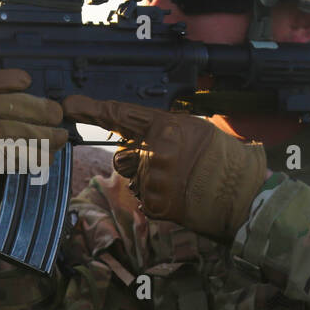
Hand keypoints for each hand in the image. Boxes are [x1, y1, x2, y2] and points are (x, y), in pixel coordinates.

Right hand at [0, 69, 67, 212]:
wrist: (3, 196)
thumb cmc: (11, 155)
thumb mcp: (14, 124)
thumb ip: (22, 107)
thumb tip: (52, 101)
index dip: (2, 79)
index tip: (27, 80)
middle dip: (32, 109)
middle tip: (57, 117)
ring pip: (1, 130)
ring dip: (38, 134)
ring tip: (58, 139)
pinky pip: (3, 156)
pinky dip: (29, 155)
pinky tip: (45, 157)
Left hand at [61, 96, 266, 239]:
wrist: (242, 194)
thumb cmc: (222, 159)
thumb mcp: (193, 129)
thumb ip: (160, 130)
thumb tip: (134, 134)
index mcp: (165, 127)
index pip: (120, 115)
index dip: (90, 110)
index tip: (68, 105)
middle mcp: (155, 152)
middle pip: (124, 156)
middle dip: (139, 163)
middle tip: (172, 168)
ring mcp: (154, 180)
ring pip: (135, 179)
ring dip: (151, 182)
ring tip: (182, 183)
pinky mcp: (156, 203)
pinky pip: (144, 199)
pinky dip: (159, 200)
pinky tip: (180, 197)